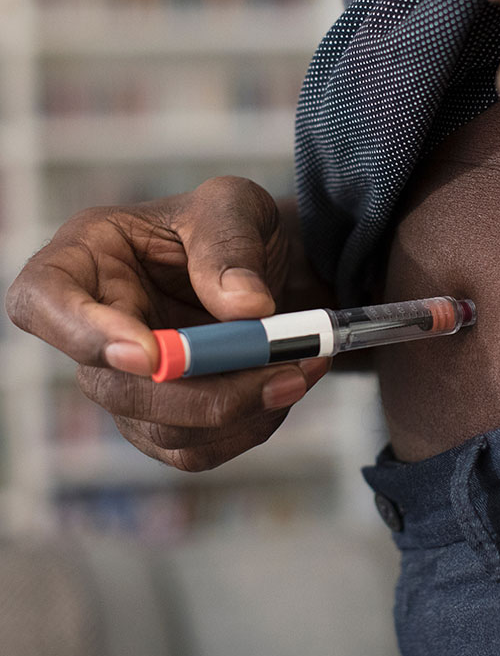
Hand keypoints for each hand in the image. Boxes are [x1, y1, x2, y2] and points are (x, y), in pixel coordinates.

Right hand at [6, 177, 329, 470]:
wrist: (260, 265)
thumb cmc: (229, 226)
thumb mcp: (235, 206)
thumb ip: (232, 245)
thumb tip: (245, 309)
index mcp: (88, 258)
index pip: (42, 301)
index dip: (83, 335)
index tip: (151, 353)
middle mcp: (95, 327)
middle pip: (111, 387)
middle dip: (201, 392)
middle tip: (283, 369)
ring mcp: (126, 381)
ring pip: (161, 430)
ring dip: (240, 412)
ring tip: (302, 368)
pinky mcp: (162, 418)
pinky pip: (195, 449)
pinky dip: (250, 427)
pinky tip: (285, 387)